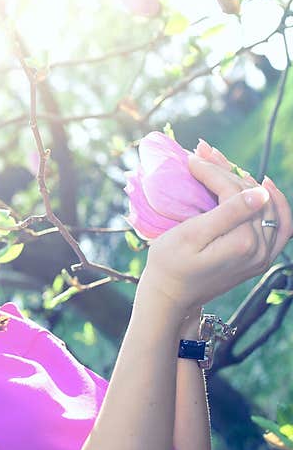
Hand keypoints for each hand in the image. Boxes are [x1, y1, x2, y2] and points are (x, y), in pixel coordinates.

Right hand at [138, 140, 291, 310]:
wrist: (170, 297)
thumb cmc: (169, 265)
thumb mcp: (190, 236)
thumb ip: (227, 215)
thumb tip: (259, 192)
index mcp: (243, 242)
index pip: (235, 192)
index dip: (213, 172)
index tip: (191, 159)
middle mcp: (261, 249)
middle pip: (251, 196)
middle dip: (227, 171)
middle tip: (204, 152)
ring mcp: (263, 256)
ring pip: (266, 206)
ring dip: (247, 181)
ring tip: (225, 164)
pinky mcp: (259, 258)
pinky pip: (280, 228)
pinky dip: (276, 206)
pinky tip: (265, 189)